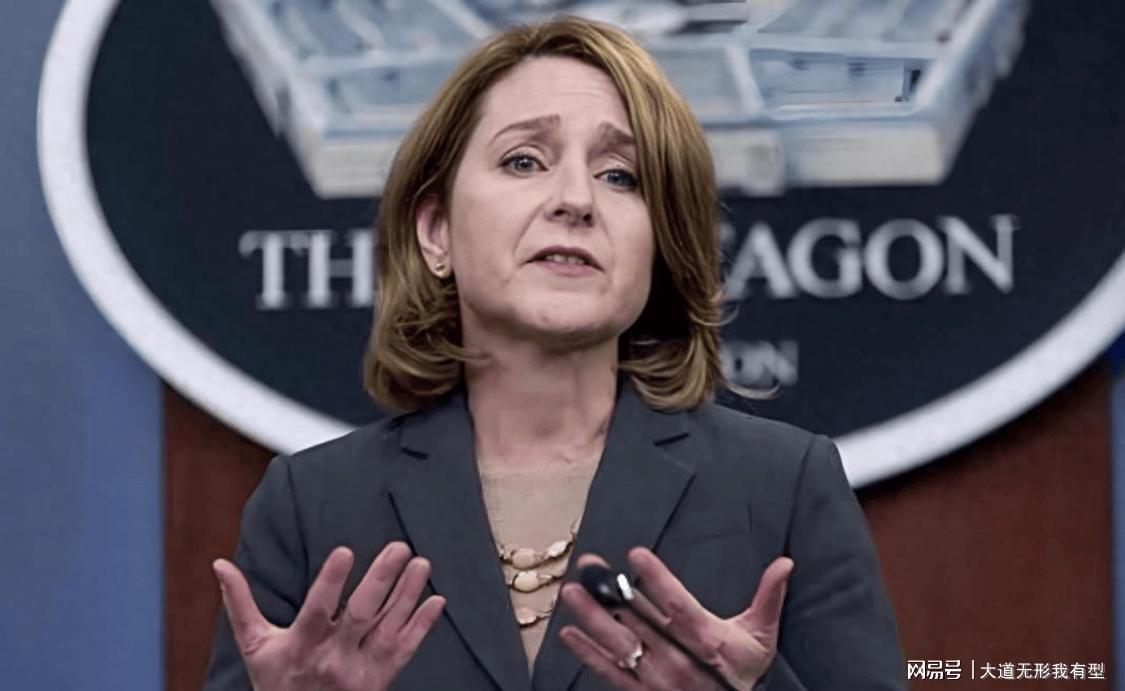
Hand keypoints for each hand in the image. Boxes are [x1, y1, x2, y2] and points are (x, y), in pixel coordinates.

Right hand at [212, 542, 445, 690]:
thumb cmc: (276, 682)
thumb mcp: (254, 645)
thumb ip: (239, 603)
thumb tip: (219, 564)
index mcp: (302, 645)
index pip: (318, 609)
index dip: (331, 582)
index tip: (345, 551)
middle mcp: (333, 658)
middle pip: (361, 614)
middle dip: (381, 579)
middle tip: (398, 547)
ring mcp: (360, 670)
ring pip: (389, 627)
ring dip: (408, 594)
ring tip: (421, 563)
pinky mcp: (380, 679)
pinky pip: (406, 650)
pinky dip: (423, 626)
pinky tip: (436, 600)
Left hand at [558, 548, 793, 690]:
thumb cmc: (744, 674)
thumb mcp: (761, 637)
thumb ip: (769, 597)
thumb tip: (785, 563)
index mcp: (708, 641)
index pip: (678, 606)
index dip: (657, 580)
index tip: (636, 555)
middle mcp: (679, 661)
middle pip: (640, 622)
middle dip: (611, 593)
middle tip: (589, 566)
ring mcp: (658, 680)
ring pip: (621, 645)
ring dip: (593, 619)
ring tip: (572, 593)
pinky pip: (612, 673)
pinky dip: (588, 654)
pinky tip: (569, 634)